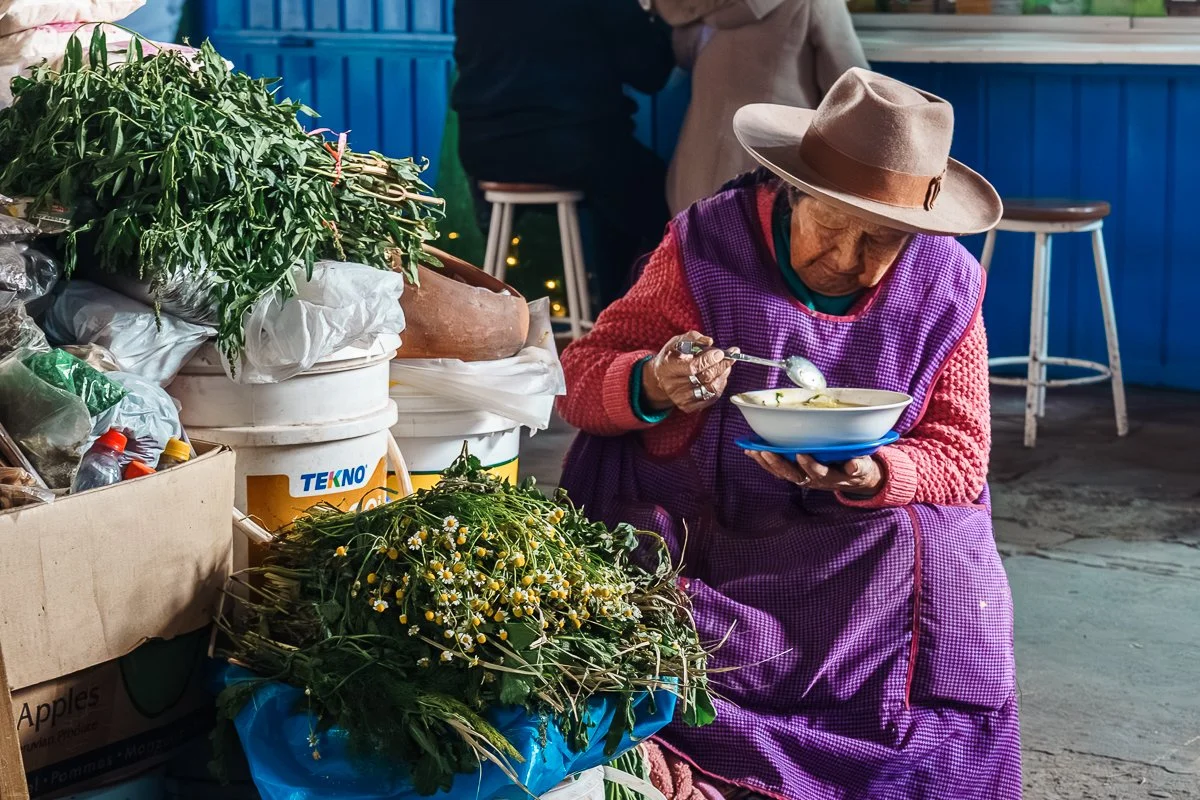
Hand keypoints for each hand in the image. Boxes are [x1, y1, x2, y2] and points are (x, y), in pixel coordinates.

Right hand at [642, 331, 735, 413]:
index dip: (708, 360)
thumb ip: (693, 338)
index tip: (720, 353)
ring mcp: (680, 398)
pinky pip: (711, 398)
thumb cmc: (672, 356)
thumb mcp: (677, 342)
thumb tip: (709, 341)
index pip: (692, 367)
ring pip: (710, 389)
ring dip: (723, 375)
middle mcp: (672, 386)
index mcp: (668, 367)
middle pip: (704, 378)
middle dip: (721, 366)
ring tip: (727, 365)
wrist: (660, 377)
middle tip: (731, 357)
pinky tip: (721, 376)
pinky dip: (720, 385)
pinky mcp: (688, 407)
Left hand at [746, 451, 885, 496]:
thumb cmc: (857, 469)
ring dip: (766, 462)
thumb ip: (859, 466)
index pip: (818, 473)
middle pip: (792, 474)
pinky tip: (751, 450)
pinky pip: (776, 469)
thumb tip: (854, 464)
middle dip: (778, 463)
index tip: (801, 453)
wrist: (853, 478)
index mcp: (829, 477)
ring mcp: (801, 477)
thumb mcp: (863, 468)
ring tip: (753, 450)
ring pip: (780, 473)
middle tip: (766, 451)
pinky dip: (763, 461)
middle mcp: (812, 480)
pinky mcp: (794, 472)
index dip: (809, 465)